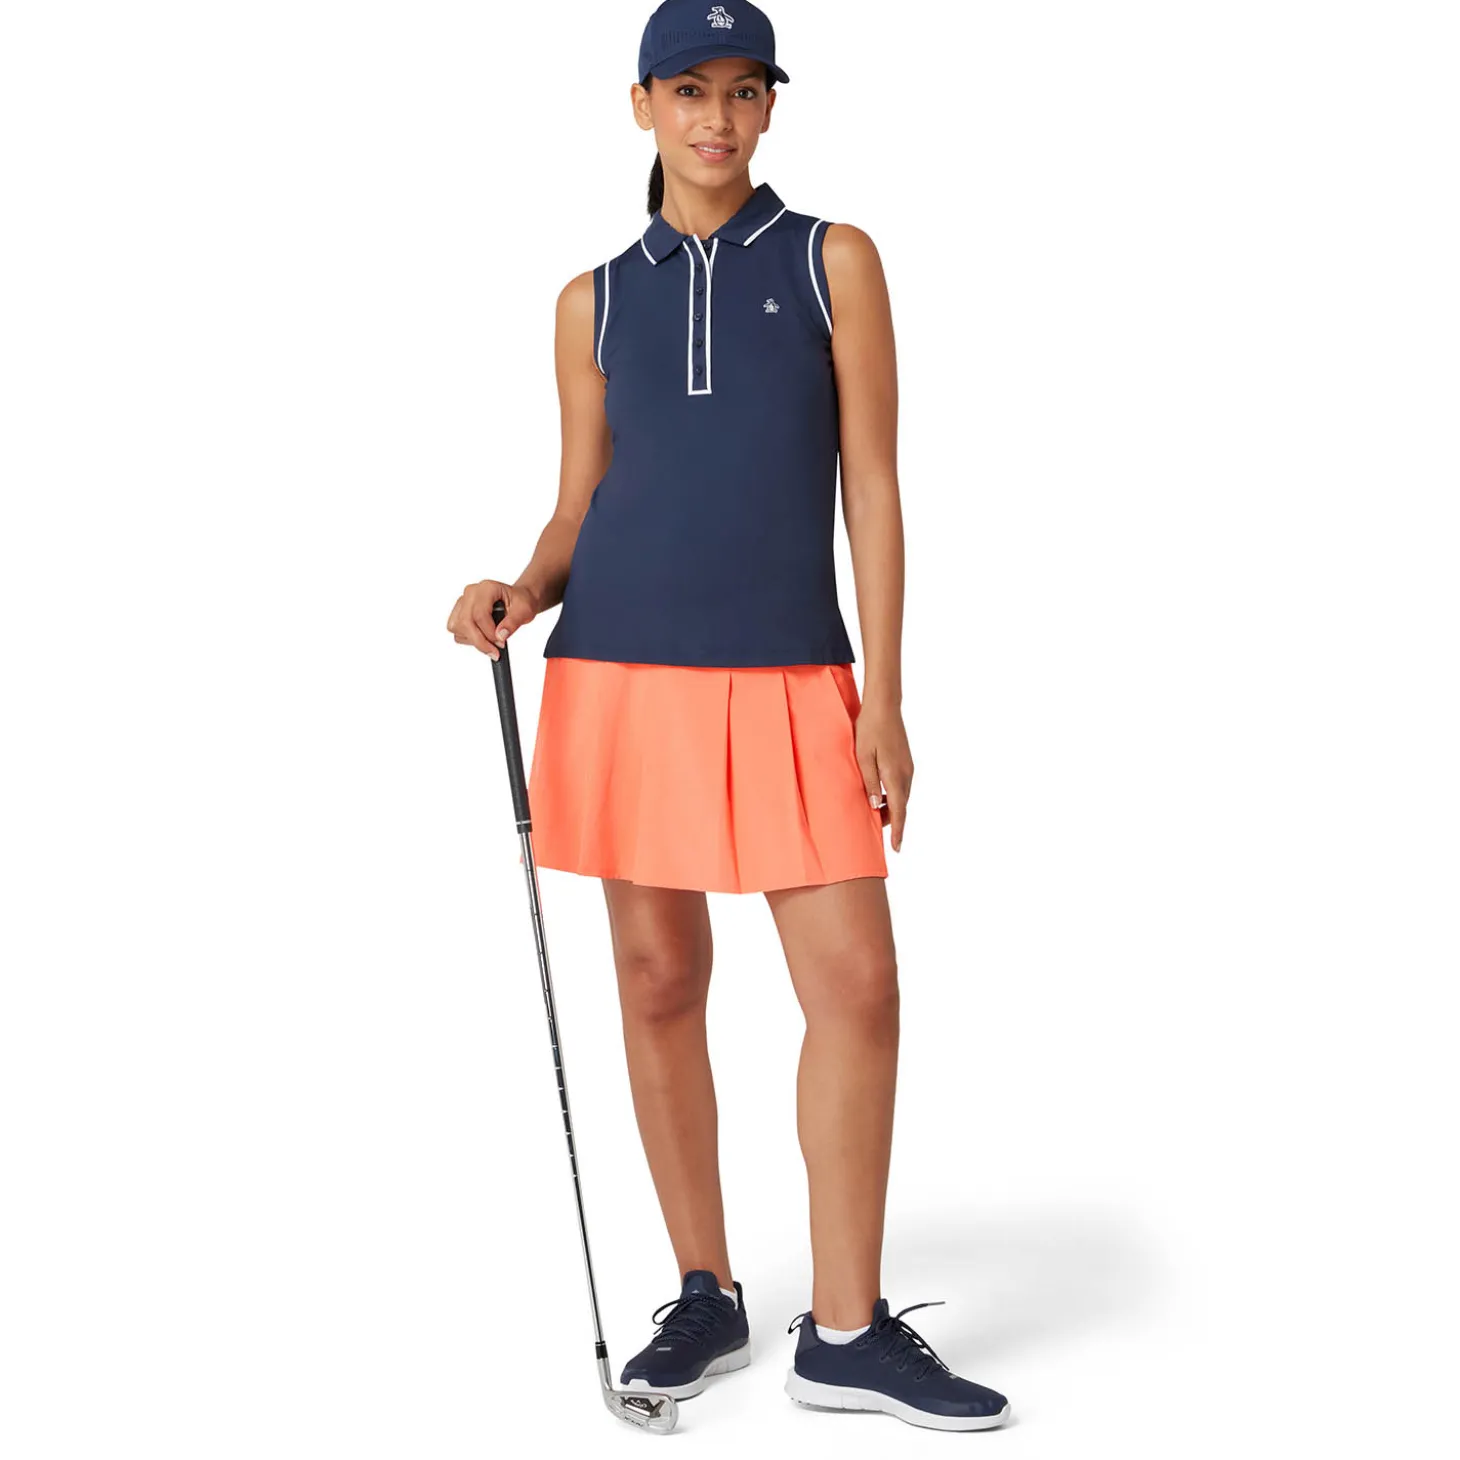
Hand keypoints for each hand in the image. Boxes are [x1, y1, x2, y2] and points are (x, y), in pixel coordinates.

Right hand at [446, 578, 539, 660]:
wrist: (517, 599)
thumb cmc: (520, 602)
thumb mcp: (525, 611)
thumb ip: (513, 623)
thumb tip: (500, 635)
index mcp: (487, 588)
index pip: (479, 614)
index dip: (489, 633)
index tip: (500, 643)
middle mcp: (471, 592)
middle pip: (465, 622)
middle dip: (480, 641)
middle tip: (494, 651)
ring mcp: (463, 602)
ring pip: (458, 627)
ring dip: (474, 640)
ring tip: (491, 642)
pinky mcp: (458, 612)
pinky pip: (456, 630)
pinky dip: (469, 639)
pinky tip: (483, 637)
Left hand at [854, 701, 913, 851]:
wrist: (884, 706)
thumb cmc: (869, 729)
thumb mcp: (862, 757)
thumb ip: (869, 782)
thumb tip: (874, 805)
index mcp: (894, 775)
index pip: (898, 810)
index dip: (898, 831)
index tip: (896, 848)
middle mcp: (906, 774)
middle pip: (901, 806)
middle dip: (892, 822)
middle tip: (876, 833)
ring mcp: (908, 767)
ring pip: (901, 796)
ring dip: (891, 808)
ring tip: (874, 816)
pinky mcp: (906, 761)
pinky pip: (901, 786)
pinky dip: (893, 796)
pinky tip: (880, 796)